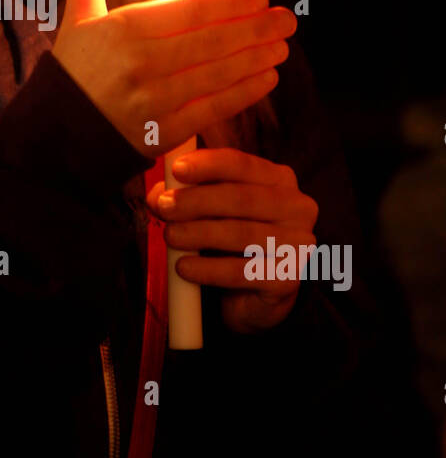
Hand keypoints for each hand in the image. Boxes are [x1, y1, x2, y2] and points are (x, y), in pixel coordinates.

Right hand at [52, 0, 295, 158]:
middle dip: (255, 29)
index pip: (189, 10)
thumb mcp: (76, 18)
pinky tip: (266, 78)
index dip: (230, 3)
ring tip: (282, 47)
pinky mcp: (162, 132)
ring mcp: (154, 99)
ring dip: (255, 59)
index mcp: (124, 29)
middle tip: (287, 19)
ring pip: (217, 74)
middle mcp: (141, 63)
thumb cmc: (72, 70)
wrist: (56, 133)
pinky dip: (242, 93)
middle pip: (211, 41)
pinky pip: (212, 109)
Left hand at [146, 147, 318, 333]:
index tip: (177, 169)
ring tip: (170, 237)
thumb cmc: (230, 241)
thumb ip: (185, 197)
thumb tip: (158, 194)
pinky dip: (208, 269)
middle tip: (165, 207)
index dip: (208, 164)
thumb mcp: (209, 212)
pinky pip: (242, 272)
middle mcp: (297, 207)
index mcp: (279, 180)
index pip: (242, 164)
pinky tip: (184, 267)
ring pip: (242, 234)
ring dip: (199, 233)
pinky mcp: (288, 278)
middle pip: (242, 198)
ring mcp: (298, 244)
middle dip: (197, 201)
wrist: (253, 293)